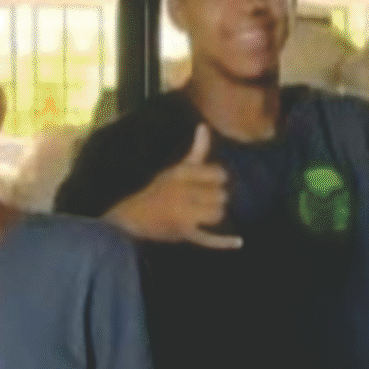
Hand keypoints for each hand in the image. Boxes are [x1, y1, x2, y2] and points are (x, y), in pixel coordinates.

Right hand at [109, 123, 241, 250]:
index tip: (212, 182)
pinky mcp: (184, 233)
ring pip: (218, 214)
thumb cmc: (155, 188)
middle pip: (221, 195)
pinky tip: (239, 242)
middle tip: (203, 200)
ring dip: (214, 214)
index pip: (219, 174)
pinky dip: (224, 242)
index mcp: (183, 173)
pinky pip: (209, 239)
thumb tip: (205, 126)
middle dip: (216, 198)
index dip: (219, 178)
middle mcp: (184, 192)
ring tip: (202, 213)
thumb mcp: (175, 168)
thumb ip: (196, 151)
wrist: (129, 214)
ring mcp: (184, 214)